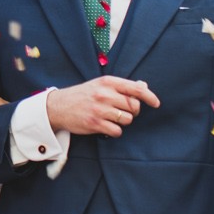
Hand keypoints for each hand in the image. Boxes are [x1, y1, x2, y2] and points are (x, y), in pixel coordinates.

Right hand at [44, 76, 161, 137]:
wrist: (58, 106)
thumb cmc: (83, 95)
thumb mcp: (101, 85)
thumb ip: (122, 86)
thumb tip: (143, 87)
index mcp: (108, 82)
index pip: (136, 89)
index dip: (150, 97)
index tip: (156, 103)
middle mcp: (104, 94)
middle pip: (134, 106)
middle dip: (133, 111)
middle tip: (124, 112)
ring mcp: (99, 109)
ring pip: (127, 119)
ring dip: (123, 121)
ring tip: (112, 118)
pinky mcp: (94, 123)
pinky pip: (117, 131)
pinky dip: (115, 131)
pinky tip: (106, 126)